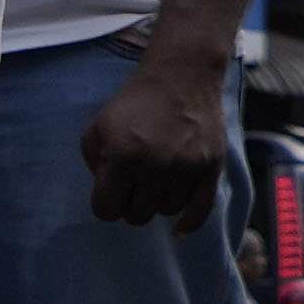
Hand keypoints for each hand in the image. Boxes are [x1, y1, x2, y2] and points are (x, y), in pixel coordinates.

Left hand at [78, 43, 232, 230]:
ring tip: (158, 181)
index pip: (106, 210)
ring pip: (165, 212)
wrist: (182, 75)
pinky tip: (179, 228)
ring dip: (157, 202)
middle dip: (131, 203)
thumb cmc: (135, 102)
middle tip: (135, 184)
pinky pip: (200, 211)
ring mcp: (186, 169)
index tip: (112, 191)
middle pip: (137, 216)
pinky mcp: (210, 167)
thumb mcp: (98, 126)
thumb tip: (106, 193)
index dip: (106, 203)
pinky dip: (188, 223)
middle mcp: (155, 167)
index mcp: (123, 157)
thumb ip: (92, 163)